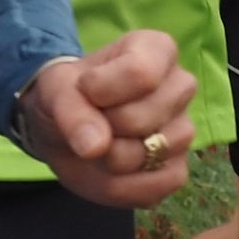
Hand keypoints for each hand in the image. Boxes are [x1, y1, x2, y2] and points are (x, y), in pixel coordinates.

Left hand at [17, 33, 199, 206]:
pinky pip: (154, 187)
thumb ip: (71, 111)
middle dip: (104, 126)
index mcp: (157, 51)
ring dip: (110, 158)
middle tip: (93, 120)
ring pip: (149, 154)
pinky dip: (120, 186)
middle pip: (143, 117)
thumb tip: (96, 147)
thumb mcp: (55, 91)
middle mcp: (180, 87)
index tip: (85, 89)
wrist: (64, 128)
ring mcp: (183, 131)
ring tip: (101, 143)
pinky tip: (108, 170)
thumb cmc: (68, 95)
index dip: (103, 89)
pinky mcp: (176, 171)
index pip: (141, 73)